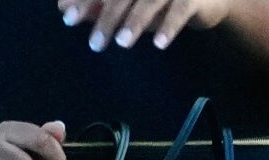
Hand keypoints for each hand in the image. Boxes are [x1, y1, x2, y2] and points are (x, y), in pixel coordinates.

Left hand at [58, 0, 231, 49]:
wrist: (205, 0)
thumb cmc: (159, 0)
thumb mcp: (126, 2)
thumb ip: (96, 3)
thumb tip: (62, 7)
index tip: (67, 18)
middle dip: (108, 16)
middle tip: (95, 45)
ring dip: (136, 21)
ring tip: (122, 43)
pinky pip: (182, 7)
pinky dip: (170, 25)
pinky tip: (158, 43)